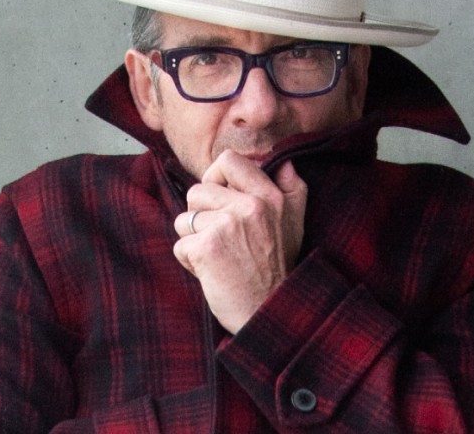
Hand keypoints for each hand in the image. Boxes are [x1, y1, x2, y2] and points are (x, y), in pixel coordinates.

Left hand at [173, 150, 306, 333]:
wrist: (267, 312)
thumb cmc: (276, 267)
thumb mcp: (293, 223)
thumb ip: (291, 188)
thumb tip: (283, 161)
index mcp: (269, 195)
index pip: (227, 160)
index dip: (214, 176)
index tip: (219, 198)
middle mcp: (250, 205)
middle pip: (197, 191)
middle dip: (201, 216)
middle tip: (222, 239)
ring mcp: (227, 225)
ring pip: (184, 219)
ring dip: (194, 240)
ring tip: (218, 256)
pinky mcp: (207, 248)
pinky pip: (180, 244)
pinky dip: (190, 261)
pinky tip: (212, 272)